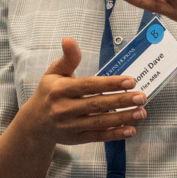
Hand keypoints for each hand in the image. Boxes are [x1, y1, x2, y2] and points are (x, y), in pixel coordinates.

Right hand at [12, 39, 147, 147]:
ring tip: (141, 112)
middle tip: (141, 97)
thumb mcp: (53, 73)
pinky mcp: (76, 139)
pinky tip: (131, 129)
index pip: (88, 85)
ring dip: (122, 118)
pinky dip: (115, 134)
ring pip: (100, 122)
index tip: (130, 81)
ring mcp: (70, 126)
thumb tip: (69, 39)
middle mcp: (64, 109)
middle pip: (97, 104)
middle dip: (121, 101)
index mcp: (60, 89)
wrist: (35, 124)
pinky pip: (98, 136)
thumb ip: (68, 58)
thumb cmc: (48, 93)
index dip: (110, 83)